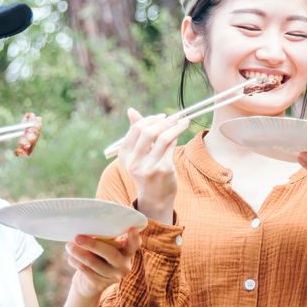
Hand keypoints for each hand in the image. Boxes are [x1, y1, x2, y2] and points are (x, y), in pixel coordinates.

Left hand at [66, 230, 137, 303]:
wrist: (89, 283)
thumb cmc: (98, 257)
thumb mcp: (104, 247)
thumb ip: (104, 238)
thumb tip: (88, 226)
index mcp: (127, 253)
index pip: (134, 245)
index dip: (134, 238)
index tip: (132, 229)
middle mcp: (123, 266)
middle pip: (110, 254)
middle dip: (93, 245)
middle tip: (77, 237)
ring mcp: (113, 276)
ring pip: (93, 262)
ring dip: (78, 252)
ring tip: (69, 246)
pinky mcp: (100, 284)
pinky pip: (85, 270)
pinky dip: (75, 261)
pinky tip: (71, 257)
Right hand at [116, 109, 189, 224]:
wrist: (155, 196)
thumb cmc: (147, 171)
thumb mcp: (137, 154)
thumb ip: (135, 132)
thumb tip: (131, 110)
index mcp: (124, 155)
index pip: (135, 130)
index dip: (149, 119)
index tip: (161, 116)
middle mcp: (134, 162)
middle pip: (147, 132)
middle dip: (163, 122)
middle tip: (173, 117)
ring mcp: (149, 167)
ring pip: (163, 138)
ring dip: (175, 126)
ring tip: (182, 121)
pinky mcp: (163, 170)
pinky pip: (172, 146)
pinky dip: (178, 135)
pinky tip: (182, 130)